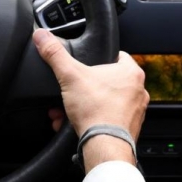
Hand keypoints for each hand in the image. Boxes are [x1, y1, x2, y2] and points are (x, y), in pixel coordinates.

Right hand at [32, 29, 149, 171]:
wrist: (103, 145)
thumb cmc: (95, 110)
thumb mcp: (69, 75)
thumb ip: (55, 54)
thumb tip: (42, 36)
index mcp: (131, 73)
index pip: (116, 56)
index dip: (97, 59)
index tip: (85, 66)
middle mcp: (138, 91)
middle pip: (107, 81)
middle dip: (84, 88)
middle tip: (71, 92)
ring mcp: (135, 111)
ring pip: (105, 102)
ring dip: (85, 105)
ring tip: (67, 110)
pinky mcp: (128, 128)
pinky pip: (107, 119)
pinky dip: (91, 120)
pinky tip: (75, 124)